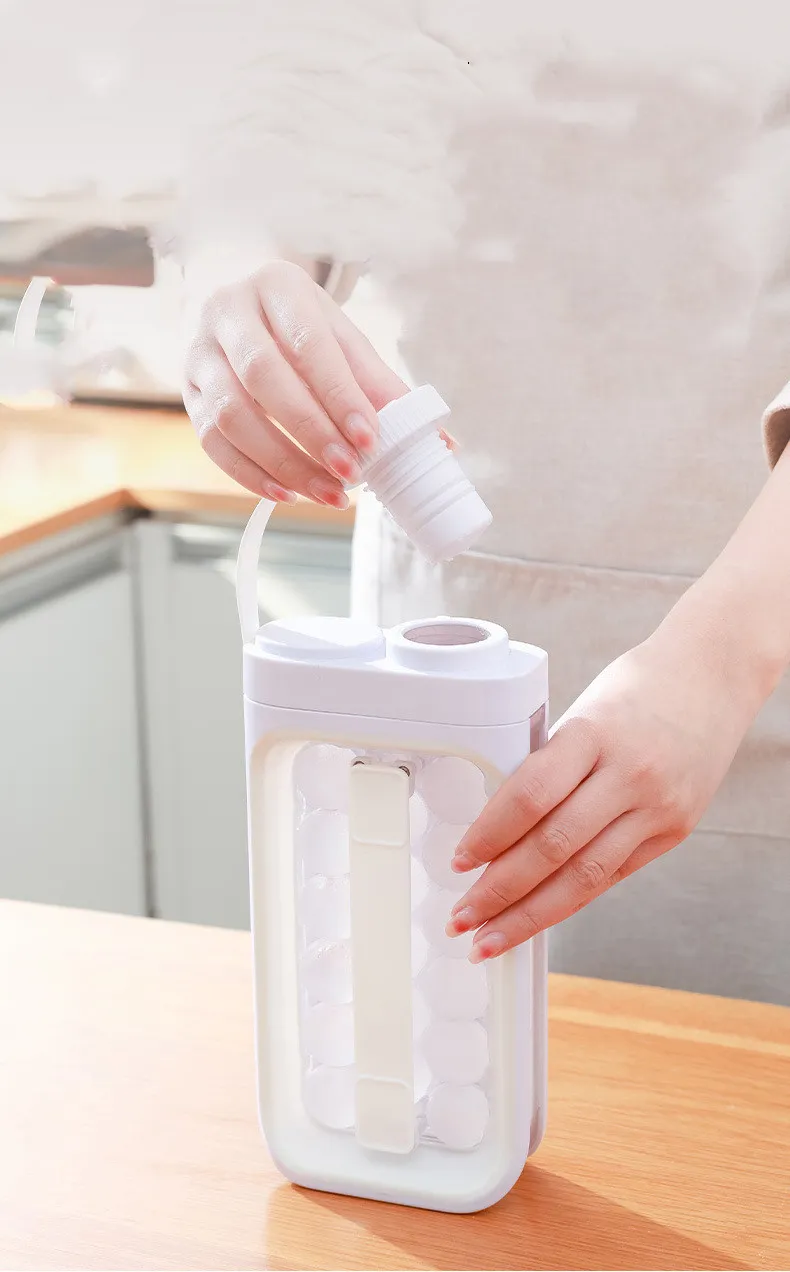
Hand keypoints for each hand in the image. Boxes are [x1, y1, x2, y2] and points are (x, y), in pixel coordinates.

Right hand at [182, 261, 407, 505]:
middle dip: (310, 432)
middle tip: (350, 473)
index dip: (339, 396)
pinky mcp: (186, 392)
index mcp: (277, 286)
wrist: (250, 316)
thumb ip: (385, 390)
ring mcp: (198, 352)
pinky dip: (250, 475)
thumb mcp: (346, 345)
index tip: (370, 439)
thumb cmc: (306, 332)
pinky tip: (288, 494)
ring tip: (327, 493)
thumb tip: (442, 444)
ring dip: (282, 462)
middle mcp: (227, 311)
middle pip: (262, 377)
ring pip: (229, 415)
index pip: (308, 344)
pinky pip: (211, 442)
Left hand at [446, 608, 760, 961]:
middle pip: (553, 847)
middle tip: (461, 918)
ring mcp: (657, 807)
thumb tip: (498, 823)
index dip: (488, 835)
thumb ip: (551, 763)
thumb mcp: (585, 710)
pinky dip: (570, 898)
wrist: (715, 674)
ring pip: (583, 876)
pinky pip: (613, 875)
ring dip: (530, 915)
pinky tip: (539, 916)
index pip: (529, 795)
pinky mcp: (675, 830)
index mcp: (593, 732)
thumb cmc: (639, 686)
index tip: (459, 860)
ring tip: (491, 939)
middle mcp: (629, 774)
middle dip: (499, 891)